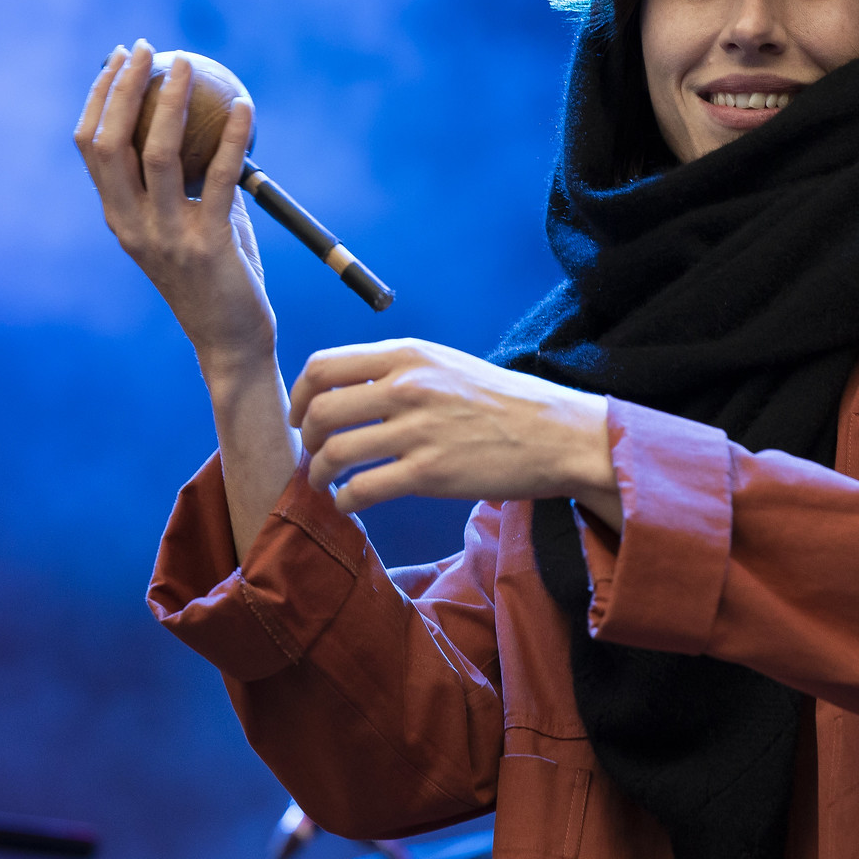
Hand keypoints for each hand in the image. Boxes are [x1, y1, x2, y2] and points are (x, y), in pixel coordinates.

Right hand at [74, 42, 274, 372]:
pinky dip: (231, 136)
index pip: (92, 147)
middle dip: (122, 87)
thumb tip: (206, 119)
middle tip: (145, 47)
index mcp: (118, 218)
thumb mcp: (188, 225)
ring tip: (186, 65)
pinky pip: (219, 177)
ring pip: (155, 154)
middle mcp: (131, 225)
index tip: (118, 58)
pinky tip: (246, 108)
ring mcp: (166, 237)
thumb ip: (187, 182)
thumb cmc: (215, 278)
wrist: (231, 341)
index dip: (100, 97)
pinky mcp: (207, 245)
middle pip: (111, 143)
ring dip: (170, 101)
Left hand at [289, 340, 621, 529]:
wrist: (558, 433)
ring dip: (319, 473)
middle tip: (314, 453)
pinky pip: (363, 489)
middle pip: (321, 411)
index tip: (303, 416)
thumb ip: (400, 371)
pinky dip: (345, 500)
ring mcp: (418, 430)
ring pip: (335, 453)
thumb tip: (351, 391)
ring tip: (325, 482)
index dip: (300, 395)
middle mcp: (407, 387)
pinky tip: (349, 503)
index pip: (324, 366)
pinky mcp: (430, 473)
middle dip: (307, 438)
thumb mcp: (448, 364)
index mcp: (408, 355)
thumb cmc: (504, 402)